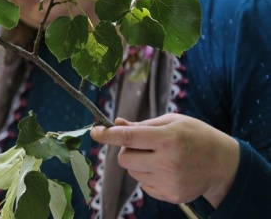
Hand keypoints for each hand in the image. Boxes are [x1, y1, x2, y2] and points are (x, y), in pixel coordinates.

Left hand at [90, 113, 239, 207]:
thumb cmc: (195, 136)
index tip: (95, 131)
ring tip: (159, 157)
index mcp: (167, 138)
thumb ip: (143, 124)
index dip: (107, 135)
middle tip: (143, 146)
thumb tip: (116, 124)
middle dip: (126, 151)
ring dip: (139, 164)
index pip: (129, 137)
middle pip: (124, 160)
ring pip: (133, 173)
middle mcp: (168, 161)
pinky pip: (144, 185)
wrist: (223, 164)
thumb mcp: (173, 121)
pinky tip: (166, 170)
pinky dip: (148, 177)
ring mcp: (170, 181)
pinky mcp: (171, 195)